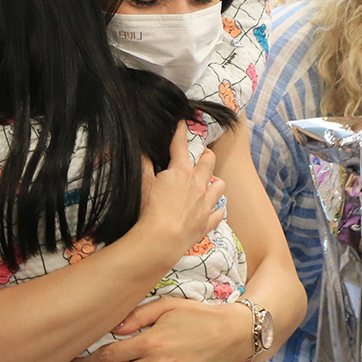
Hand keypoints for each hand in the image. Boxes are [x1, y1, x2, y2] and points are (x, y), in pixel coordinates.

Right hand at [137, 122, 225, 264]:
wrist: (161, 239)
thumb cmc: (149, 209)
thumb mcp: (142, 183)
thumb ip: (144, 164)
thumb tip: (144, 151)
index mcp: (181, 171)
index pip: (181, 145)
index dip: (180, 131)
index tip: (183, 122)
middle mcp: (198, 184)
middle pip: (209, 162)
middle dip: (206, 154)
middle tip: (202, 154)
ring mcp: (205, 203)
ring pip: (219, 185)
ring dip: (215, 181)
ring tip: (209, 181)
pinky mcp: (207, 222)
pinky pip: (219, 212)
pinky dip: (217, 209)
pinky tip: (213, 208)